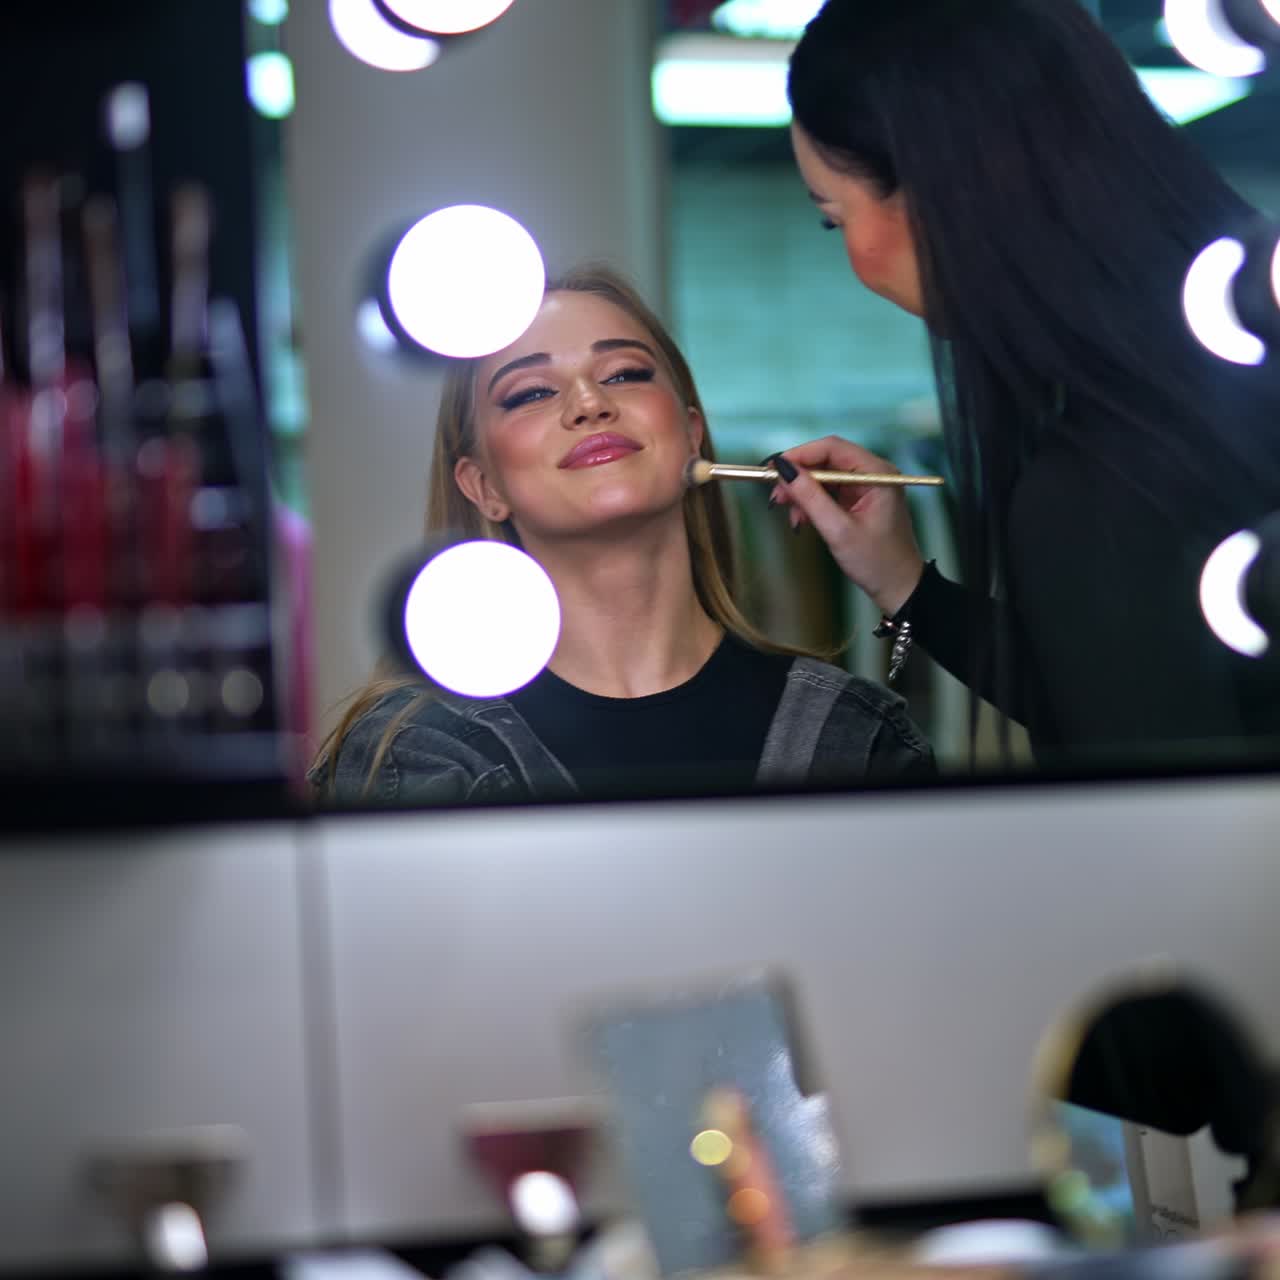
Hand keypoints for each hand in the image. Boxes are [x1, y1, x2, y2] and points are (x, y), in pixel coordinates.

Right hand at [770, 437, 925, 616]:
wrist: (898, 587)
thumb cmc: (877, 562)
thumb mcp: (839, 530)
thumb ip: (811, 498)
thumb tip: (784, 470)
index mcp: (878, 473)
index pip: (833, 448)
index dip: (800, 455)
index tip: (775, 468)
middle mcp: (873, 473)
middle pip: (826, 460)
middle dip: (798, 477)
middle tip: (776, 495)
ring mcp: (865, 487)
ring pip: (823, 476)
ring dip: (802, 492)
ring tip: (789, 513)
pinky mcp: (857, 500)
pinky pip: (828, 492)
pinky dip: (811, 503)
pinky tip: (801, 519)